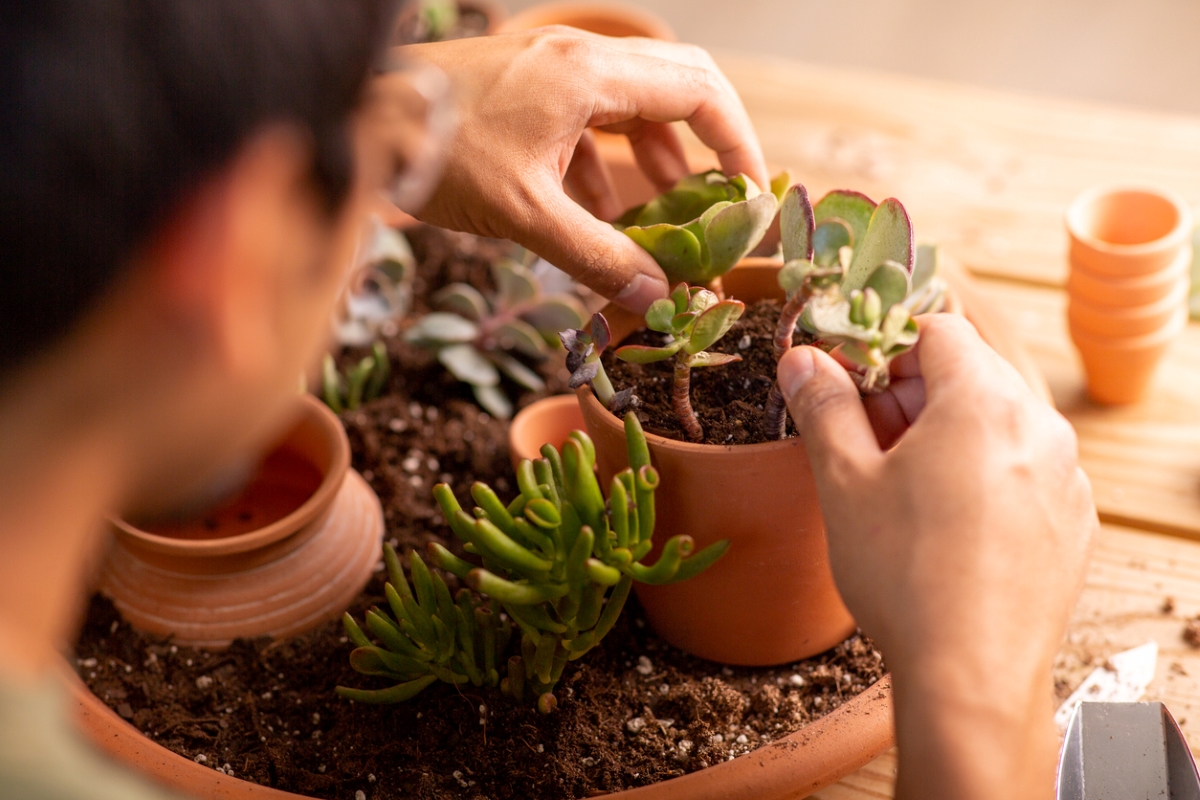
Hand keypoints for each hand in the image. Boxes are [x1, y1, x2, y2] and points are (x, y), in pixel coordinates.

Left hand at [401, 29, 767, 311]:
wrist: (356, 120)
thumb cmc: (435, 155)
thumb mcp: (524, 215)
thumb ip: (597, 257)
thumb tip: (660, 301)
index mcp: (589, 74)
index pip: (699, 92)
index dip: (737, 145)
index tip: (749, 196)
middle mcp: (578, 58)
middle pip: (677, 86)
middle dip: (706, 146)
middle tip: (719, 201)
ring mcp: (551, 68)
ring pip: (634, 103)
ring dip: (656, 158)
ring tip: (664, 216)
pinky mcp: (527, 87)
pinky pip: (591, 117)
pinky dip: (608, 163)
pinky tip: (598, 212)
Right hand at [778, 314, 1096, 799]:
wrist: (970, 676)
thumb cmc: (904, 574)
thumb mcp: (844, 482)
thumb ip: (824, 407)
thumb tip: (801, 359)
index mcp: (984, 402)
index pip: (937, 330)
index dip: (882, 347)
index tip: (847, 382)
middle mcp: (1039, 428)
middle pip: (969, 376)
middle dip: (909, 394)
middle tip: (860, 439)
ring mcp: (1065, 477)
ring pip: (997, 425)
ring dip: (944, 436)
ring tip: (897, 488)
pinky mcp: (1073, 523)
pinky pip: (1023, 471)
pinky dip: (982, 476)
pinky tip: (943, 526)